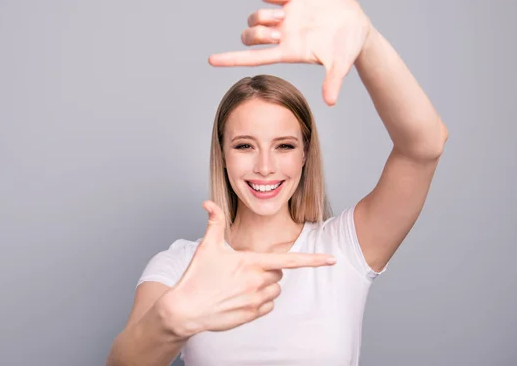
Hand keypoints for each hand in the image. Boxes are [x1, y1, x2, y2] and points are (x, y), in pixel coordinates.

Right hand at [163, 200, 336, 336]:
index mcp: (251, 262)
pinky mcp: (252, 315)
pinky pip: (269, 306)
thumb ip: (215, 221)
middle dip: (267, 270)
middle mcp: (257, 282)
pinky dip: (261, 301)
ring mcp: (255, 300)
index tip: (332, 260)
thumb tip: (208, 202)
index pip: (290, 260)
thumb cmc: (196, 277)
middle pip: (279, 274)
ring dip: (265, 286)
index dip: (313, 260)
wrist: (185, 309)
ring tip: (240, 284)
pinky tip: (241, 297)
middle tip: (244, 270)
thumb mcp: (207, 246)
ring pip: (275, 290)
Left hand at [208, 0, 372, 105]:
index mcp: (286, 53)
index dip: (230, 59)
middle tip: (278, 31)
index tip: (210, 60)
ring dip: (263, 15)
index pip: (251, 59)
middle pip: (248, 37)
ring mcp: (284, 18)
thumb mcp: (340, 64)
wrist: (357, 25)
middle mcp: (280, 36)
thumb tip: (330, 102)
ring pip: (254, 16)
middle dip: (256, 34)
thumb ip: (333, 81)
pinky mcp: (291, 0)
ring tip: (284, 13)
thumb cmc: (347, 48)